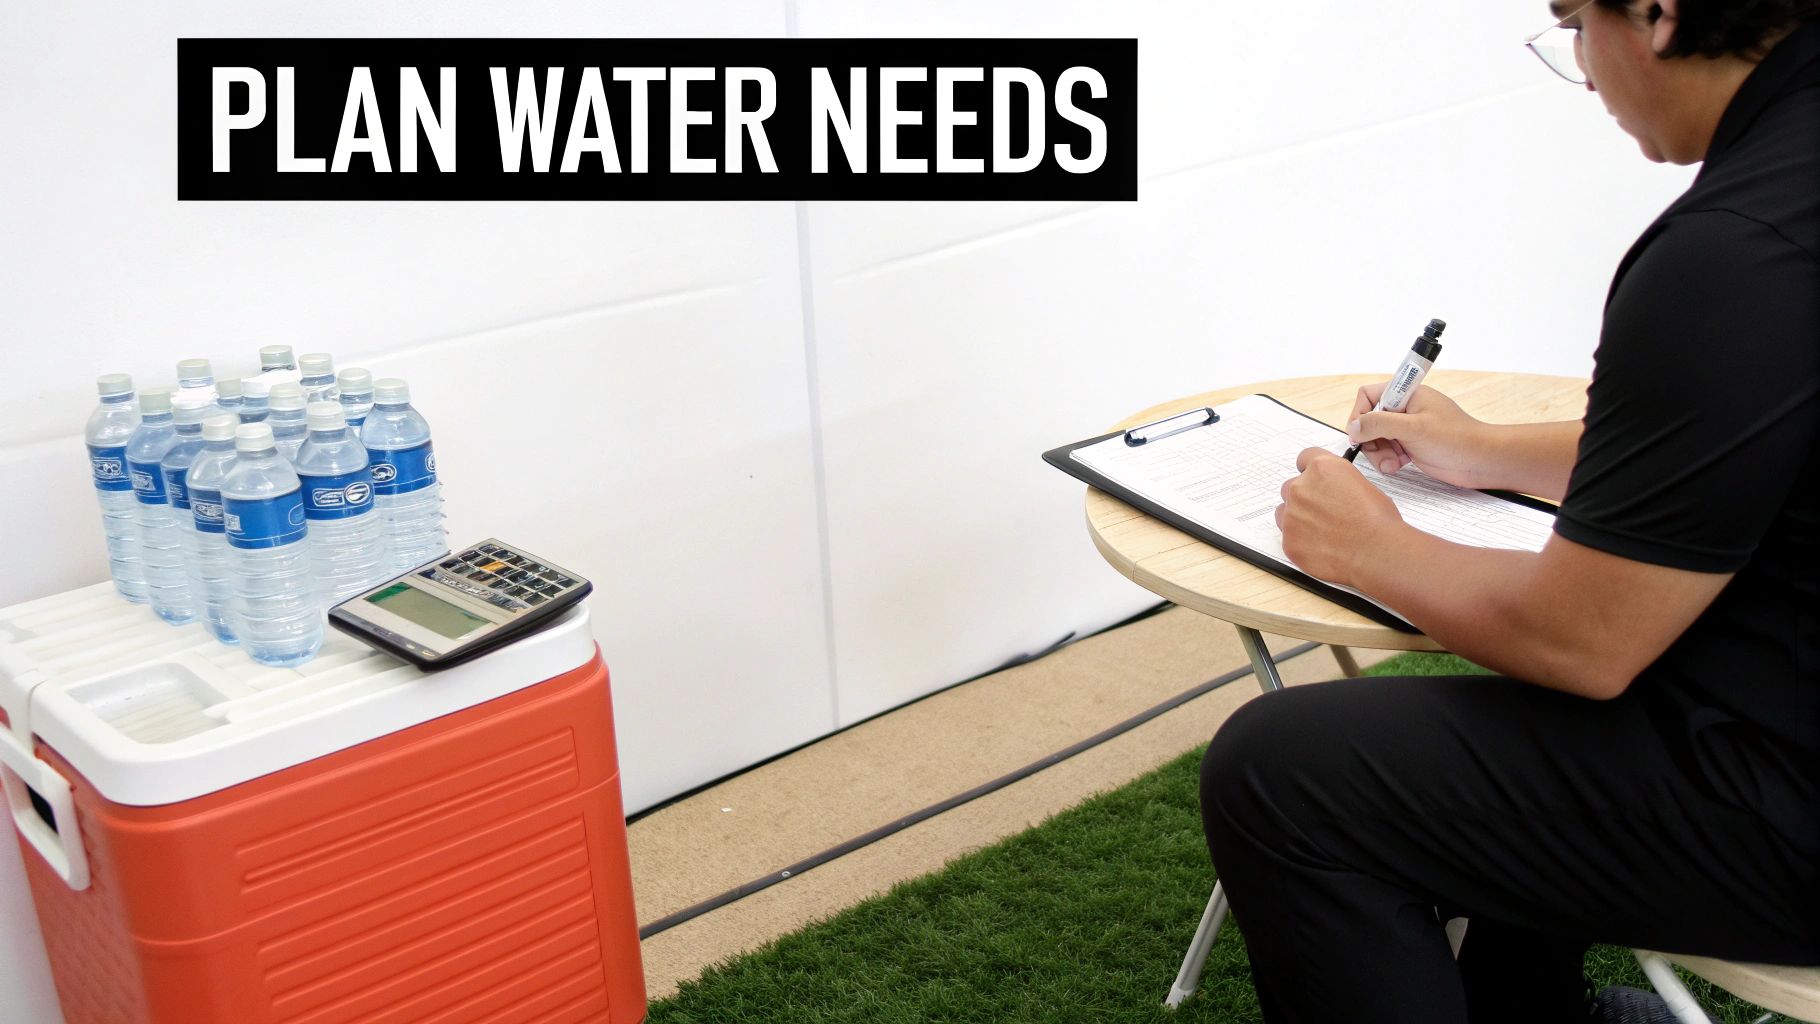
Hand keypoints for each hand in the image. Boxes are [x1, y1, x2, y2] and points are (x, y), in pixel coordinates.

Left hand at [1276, 447, 1404, 585]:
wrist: (1376, 553)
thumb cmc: (1378, 522)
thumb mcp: (1363, 486)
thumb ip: (1338, 483)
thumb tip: (1333, 490)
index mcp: (1322, 468)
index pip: (1305, 458)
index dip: (1311, 470)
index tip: (1313, 479)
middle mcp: (1301, 488)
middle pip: (1292, 487)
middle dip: (1304, 497)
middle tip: (1323, 511)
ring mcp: (1291, 516)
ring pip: (1285, 512)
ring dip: (1298, 518)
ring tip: (1322, 531)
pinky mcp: (1288, 541)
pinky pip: (1289, 537)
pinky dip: (1301, 541)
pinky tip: (1322, 547)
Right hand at [1348, 384, 1489, 488]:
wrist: (1481, 461)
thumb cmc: (1456, 439)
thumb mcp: (1413, 428)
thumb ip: (1379, 424)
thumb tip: (1353, 427)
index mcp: (1407, 394)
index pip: (1369, 395)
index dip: (1360, 414)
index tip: (1360, 434)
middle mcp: (1405, 409)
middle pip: (1369, 420)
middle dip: (1371, 440)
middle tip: (1381, 455)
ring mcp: (1408, 428)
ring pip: (1376, 438)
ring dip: (1379, 454)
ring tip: (1393, 464)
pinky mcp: (1412, 445)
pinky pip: (1387, 450)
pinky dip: (1388, 460)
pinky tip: (1400, 465)